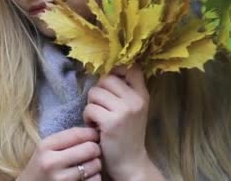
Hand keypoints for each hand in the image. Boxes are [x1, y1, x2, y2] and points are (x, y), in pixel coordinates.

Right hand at [17, 127, 101, 180]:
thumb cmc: (40, 168)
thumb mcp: (45, 150)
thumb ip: (64, 140)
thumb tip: (92, 131)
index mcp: (45, 146)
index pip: (77, 133)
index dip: (91, 133)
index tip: (95, 135)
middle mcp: (52, 162)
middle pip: (90, 148)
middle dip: (96, 149)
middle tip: (94, 152)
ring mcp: (60, 179)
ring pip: (94, 165)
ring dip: (96, 165)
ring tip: (89, 165)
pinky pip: (94, 180)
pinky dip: (94, 178)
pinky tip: (86, 177)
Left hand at [82, 65, 153, 180]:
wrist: (130, 162)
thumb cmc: (127, 133)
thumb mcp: (134, 109)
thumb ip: (125, 90)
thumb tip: (106, 71)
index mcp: (142, 94)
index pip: (132, 68)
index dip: (116, 71)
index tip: (110, 85)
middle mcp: (136, 100)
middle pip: (106, 79)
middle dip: (98, 91)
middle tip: (101, 106)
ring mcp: (124, 110)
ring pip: (95, 92)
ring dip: (91, 105)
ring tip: (98, 118)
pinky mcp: (111, 122)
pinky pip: (89, 108)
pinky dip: (87, 117)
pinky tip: (95, 126)